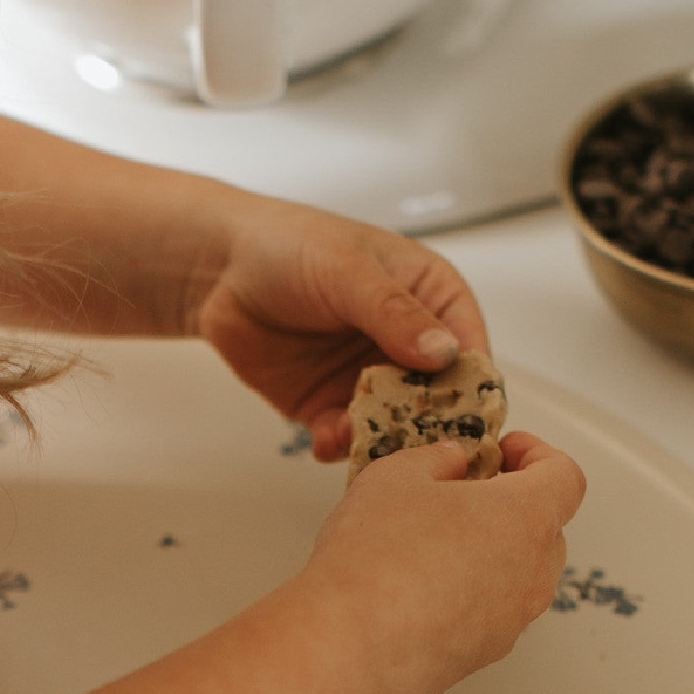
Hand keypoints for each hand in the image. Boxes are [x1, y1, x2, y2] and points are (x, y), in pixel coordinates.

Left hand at [190, 194, 489, 461]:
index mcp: (431, 300)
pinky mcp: (330, 407)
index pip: (470, 350)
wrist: (220, 269)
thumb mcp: (349, 270)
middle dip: (426, 425)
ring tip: (361, 442)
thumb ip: (394, 313)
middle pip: (437, 400)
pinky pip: (346, 438)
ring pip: (394, 425)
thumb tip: (444, 352)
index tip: (468, 418)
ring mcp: (370, 380)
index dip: (473, 387)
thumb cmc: (291, 247)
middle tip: (414, 443)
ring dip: (382, 440)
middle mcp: (408, 345)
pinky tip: (326, 442)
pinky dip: (340, 446)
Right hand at [300, 431, 585, 693]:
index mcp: (525, 518)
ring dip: (490, 553)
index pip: (565, 477)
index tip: (506, 451)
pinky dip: (469, 595)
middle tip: (465, 494)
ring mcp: (511, 622)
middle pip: (545, 528)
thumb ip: (435, 459)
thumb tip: (452, 463)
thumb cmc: (373, 558)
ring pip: (518, 575)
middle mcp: (532, 574)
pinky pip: (490, 614)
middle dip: (512, 505)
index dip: (539, 455)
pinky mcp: (483, 656)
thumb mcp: (395, 475)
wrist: (345, 646)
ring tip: (436, 543)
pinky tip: (419, 589)